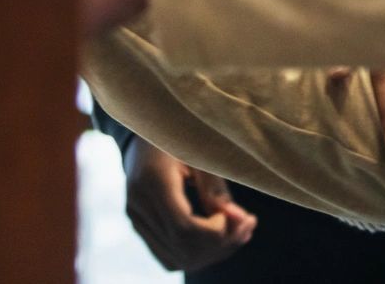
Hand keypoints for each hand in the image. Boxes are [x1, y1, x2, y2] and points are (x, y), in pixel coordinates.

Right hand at [123, 141, 256, 270]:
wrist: (142, 126)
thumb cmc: (178, 130)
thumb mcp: (200, 148)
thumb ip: (216, 185)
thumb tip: (237, 219)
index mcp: (153, 180)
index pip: (184, 227)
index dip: (216, 231)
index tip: (239, 215)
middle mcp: (138, 205)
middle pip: (182, 248)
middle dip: (220, 244)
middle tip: (248, 225)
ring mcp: (136, 218)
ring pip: (175, 258)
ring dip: (211, 252)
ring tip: (240, 230)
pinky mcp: (140, 224)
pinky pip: (167, 254)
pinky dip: (196, 253)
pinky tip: (220, 235)